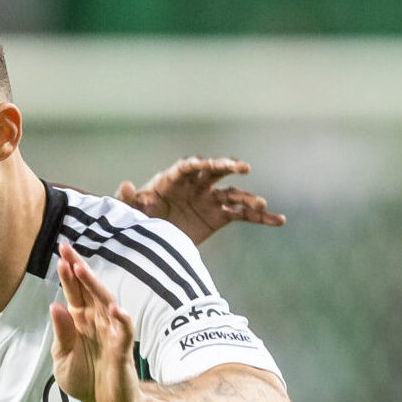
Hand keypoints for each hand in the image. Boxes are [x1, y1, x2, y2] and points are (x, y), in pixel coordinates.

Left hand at [48, 242, 143, 401]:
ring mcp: (111, 334)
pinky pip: (124, 333)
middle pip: (89, 291)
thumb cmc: (85, 380)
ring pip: (106, 304)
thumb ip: (61, 334)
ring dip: (95, 288)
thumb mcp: (63, 359)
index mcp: (80, 322)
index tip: (60, 253)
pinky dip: (122, 321)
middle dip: (79, 270)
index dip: (68, 273)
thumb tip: (55, 305)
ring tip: (82, 271)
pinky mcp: (122, 351)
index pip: (74, 292)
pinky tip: (116, 310)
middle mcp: (97, 322)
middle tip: (67, 249)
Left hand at [117, 157, 282, 246]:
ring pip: (233, 195)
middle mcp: (196, 185)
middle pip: (215, 172)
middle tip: (242, 168)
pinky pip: (243, 215)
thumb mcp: (131, 210)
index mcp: (174, 179)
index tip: (211, 165)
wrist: (154, 237)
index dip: (201, 165)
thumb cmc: (140, 217)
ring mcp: (211, 199)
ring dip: (248, 199)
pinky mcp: (220, 216)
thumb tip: (122, 186)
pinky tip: (278, 221)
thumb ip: (127, 199)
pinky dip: (260, 218)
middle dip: (228, 168)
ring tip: (263, 206)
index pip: (189, 167)